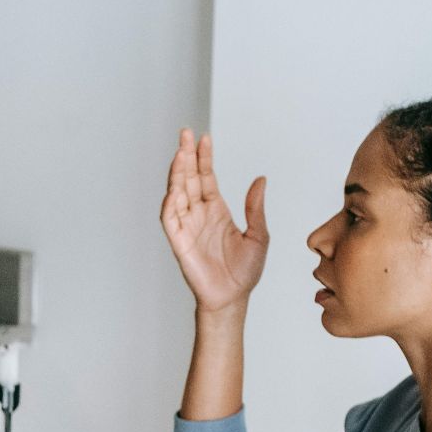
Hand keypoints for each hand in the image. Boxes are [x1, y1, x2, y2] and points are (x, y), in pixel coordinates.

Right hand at [161, 128, 268, 313]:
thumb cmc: (245, 271)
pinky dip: (170, 203)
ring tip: (180, 153)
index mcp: (216, 210)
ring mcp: (187, 226)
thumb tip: (261, 179)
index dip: (204, 157)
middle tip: (185, 133)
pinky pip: (170, 219)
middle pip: (188, 178)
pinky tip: (175, 188)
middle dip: (186, 156)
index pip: (206, 177)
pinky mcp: (179, 242)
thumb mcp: (259, 235)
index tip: (204, 138)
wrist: (233, 298)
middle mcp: (198, 214)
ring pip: (177, 193)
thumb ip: (256, 208)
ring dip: (176, 173)